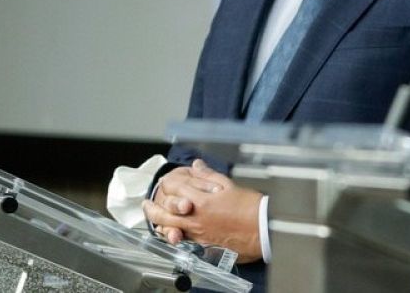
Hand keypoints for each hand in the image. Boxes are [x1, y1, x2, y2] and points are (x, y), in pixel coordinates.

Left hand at [143, 160, 263, 262]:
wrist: (263, 229)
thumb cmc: (251, 208)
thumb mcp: (230, 185)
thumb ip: (209, 176)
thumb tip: (197, 165)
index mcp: (202, 200)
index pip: (175, 189)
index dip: (167, 183)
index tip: (164, 181)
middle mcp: (196, 218)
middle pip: (165, 211)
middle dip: (153, 207)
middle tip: (146, 204)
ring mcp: (198, 233)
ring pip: (170, 228)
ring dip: (159, 222)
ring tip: (154, 219)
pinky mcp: (204, 244)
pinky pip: (183, 238)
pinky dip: (174, 234)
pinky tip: (172, 231)